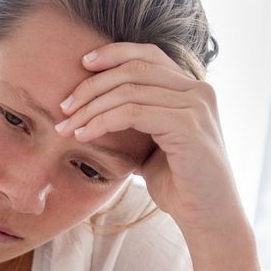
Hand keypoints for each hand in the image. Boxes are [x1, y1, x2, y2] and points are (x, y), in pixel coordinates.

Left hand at [53, 43, 244, 239]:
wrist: (208, 217)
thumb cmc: (179, 184)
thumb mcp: (152, 145)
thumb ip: (136, 121)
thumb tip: (96, 110)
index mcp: (191, 89)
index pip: (148, 54)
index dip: (113, 53)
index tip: (82, 63)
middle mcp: (198, 90)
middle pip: (134, 69)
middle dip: (91, 86)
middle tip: (63, 107)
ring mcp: (195, 106)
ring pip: (129, 91)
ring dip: (90, 108)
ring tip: (66, 126)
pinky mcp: (188, 126)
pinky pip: (133, 113)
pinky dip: (102, 121)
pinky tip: (84, 135)